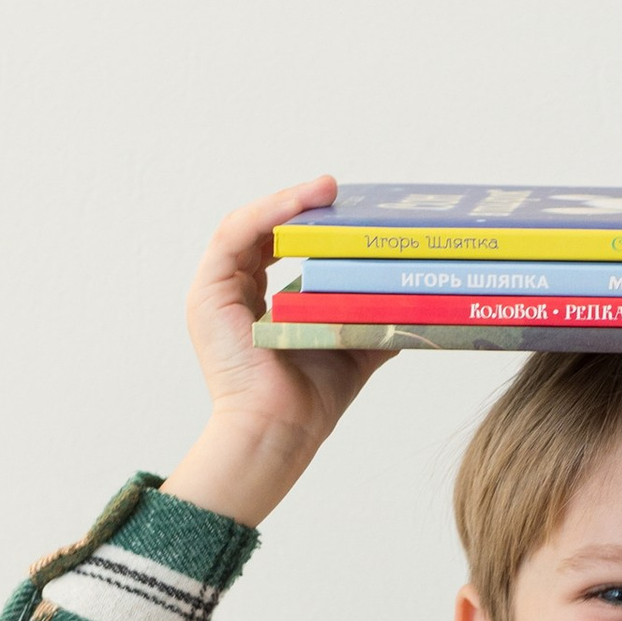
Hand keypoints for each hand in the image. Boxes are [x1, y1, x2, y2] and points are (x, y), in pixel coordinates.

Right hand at [160, 178, 393, 526]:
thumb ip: (372, 316)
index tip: (343, 207)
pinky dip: (266, 215)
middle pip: (262, 231)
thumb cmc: (310, 400)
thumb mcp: (352, 344)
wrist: (282, 431)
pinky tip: (298, 204)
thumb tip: (413, 297)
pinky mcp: (208, 294)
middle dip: (299, 205)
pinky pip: (234, 238)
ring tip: (325, 189)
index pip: (277, 246)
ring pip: (247, 227)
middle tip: (339, 191)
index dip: (307, 222)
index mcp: (258, 304)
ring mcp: (216, 293)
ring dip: (286, 202)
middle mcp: (233, 294)